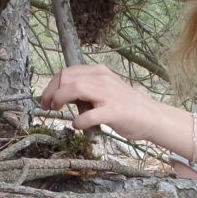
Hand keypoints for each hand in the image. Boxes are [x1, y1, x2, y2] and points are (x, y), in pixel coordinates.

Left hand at [40, 65, 161, 139]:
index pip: (67, 72)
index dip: (51, 85)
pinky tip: (77, 125)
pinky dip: (78, 121)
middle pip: (67, 78)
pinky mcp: (115, 111)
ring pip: (76, 89)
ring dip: (60, 100)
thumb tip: (60, 95)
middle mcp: (103, 79)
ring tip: (57, 111)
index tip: (46, 98)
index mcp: (99, 72)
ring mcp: (109, 94)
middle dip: (51, 92)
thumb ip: (85, 90)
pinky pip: (89, 115)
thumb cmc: (124, 106)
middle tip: (48, 106)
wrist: (150, 116)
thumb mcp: (103, 90)